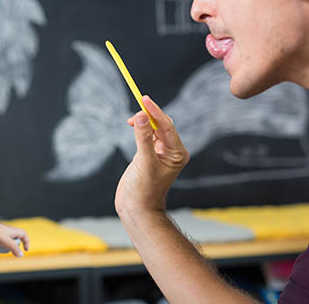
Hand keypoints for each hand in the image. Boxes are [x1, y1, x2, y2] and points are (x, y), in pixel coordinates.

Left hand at [0, 219, 29, 256]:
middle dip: (12, 247)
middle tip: (7, 250)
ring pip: (4, 243)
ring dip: (3, 248)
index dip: (26, 241)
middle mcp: (4, 231)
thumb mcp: (5, 241)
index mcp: (10, 230)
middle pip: (13, 240)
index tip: (25, 250)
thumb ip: (14, 248)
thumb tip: (21, 255)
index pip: (23, 234)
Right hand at [116, 95, 188, 213]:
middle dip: (150, 114)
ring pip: (154, 128)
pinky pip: (146, 134)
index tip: (144, 99)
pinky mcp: (148, 154)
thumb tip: (140, 115)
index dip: (155, 111)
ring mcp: (160, 152)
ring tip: (131, 118)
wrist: (136, 209)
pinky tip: (131, 125)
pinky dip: (139, 128)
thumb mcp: (144, 162)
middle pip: (162, 124)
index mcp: (177, 153)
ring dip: (143, 120)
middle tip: (137, 103)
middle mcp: (172, 151)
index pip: (167, 126)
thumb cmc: (144, 190)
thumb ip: (143, 137)